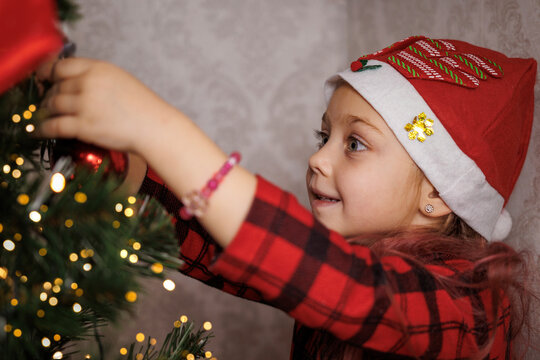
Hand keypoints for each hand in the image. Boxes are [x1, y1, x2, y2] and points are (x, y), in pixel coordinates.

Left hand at [36, 58, 175, 153]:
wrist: (156, 128)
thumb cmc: (144, 108)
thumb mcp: (121, 80)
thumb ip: (97, 77)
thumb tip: (73, 82)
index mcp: (99, 69)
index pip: (61, 65)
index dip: (47, 73)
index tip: (43, 78)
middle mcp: (89, 84)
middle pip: (55, 87)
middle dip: (48, 95)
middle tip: (47, 102)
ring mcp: (85, 105)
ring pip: (52, 105)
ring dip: (45, 111)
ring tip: (44, 116)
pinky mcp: (84, 126)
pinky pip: (54, 126)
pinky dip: (42, 129)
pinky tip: (38, 131)